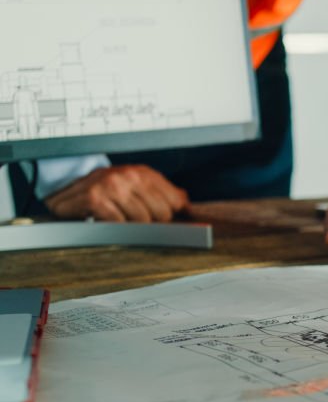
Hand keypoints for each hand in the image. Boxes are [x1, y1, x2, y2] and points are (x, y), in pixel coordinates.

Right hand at [44, 165, 188, 222]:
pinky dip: (115, 229)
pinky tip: (108, 223)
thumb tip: (190, 209)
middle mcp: (130, 175)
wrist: (64, 192)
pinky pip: (120, 224)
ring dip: (132, 228)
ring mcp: (112, 185)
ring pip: (142, 221)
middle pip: (162, 214)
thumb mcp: (136, 187)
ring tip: (121, 222)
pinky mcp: (95, 198)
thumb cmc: (105, 192)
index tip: (169, 224)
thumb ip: (164, 195)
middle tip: (137, 224)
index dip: (173, 216)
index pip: (176, 201)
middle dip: (153, 225)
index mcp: (144, 173)